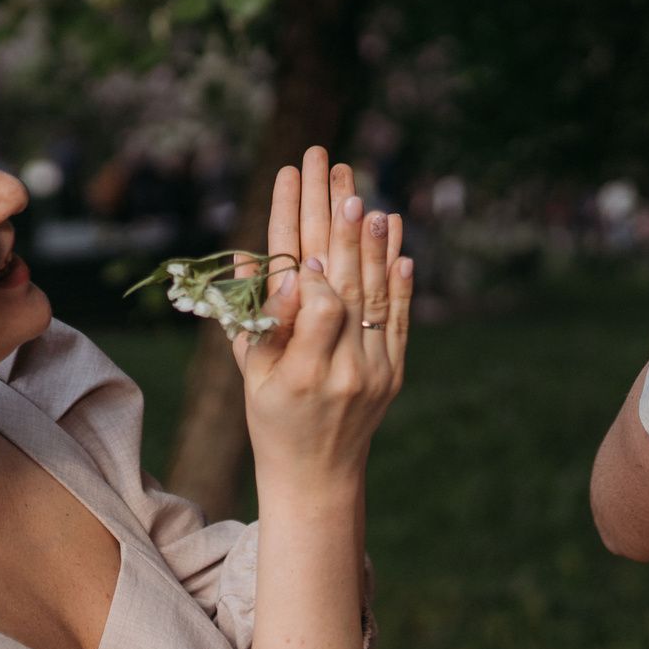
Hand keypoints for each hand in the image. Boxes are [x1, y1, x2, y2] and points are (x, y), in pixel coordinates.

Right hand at [233, 148, 411, 497]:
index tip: (304, 237)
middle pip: (346, 286)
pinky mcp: (394, 372)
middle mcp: (345, 372)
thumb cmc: (271, 419)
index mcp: (302, 375)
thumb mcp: (250, 374)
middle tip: (334, 173)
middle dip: (337, 224)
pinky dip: (398, 280)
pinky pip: (399, 318)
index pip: (318, 309)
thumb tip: (256, 259)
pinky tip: (398, 244)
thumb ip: (256, 319)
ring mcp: (376, 372)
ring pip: (375, 296)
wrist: (318, 475)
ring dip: (370, 242)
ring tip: (365, 197)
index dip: (312, 273)